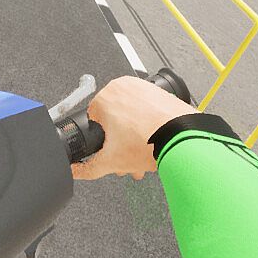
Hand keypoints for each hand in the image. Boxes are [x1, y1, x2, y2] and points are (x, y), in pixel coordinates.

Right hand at [72, 75, 196, 181]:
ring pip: (131, 114)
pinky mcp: (160, 91)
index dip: (102, 141)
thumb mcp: (112, 161)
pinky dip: (149, 124)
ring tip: (144, 154)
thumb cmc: (150, 143)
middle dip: (121, 142)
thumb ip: (88, 168)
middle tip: (129, 157)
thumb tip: (75, 170)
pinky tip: (154, 141)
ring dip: (135, 135)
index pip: (94, 121)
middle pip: (114, 118)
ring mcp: (142, 87)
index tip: (112, 151)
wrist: (182, 138)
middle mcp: (122, 87)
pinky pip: (147, 108)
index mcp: (104, 98)